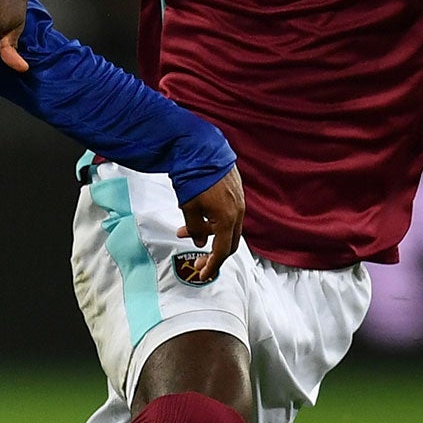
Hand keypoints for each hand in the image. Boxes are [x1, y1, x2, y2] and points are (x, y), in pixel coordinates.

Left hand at [176, 164, 244, 282]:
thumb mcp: (188, 208)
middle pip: (229, 242)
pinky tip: (198, 217)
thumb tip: (200, 241)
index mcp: (228, 219)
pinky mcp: (235, 190)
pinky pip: (228, 214)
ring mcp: (239, 200)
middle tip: (197, 262)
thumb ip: (194, 229)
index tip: (202, 275)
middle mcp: (238, 211)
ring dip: (208, 234)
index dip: (211, 266)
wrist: (200, 147)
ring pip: (227, 227)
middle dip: (212, 255)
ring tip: (183, 231)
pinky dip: (214, 221)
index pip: (222, 251)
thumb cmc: (193, 177)